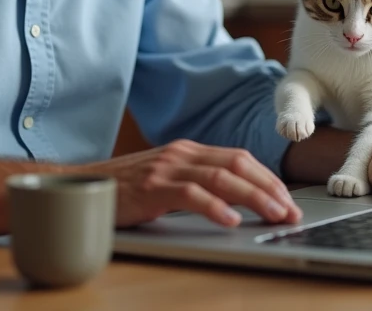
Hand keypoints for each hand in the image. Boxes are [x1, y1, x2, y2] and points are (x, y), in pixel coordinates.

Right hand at [88, 139, 302, 228]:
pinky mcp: (152, 187)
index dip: (268, 178)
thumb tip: (238, 204)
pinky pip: (191, 195)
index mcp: (189, 151)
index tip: (289, 199)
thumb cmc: (127, 189)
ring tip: (274, 215)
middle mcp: (182, 154)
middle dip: (270, 187)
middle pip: (239, 163)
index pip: (240, 158)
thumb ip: (196, 183)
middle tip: (291, 211)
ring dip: (255, 197)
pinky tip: (231, 221)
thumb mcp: (167, 180)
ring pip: (222, 177)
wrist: (80, 186)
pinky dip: (216, 207)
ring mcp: (167, 168)